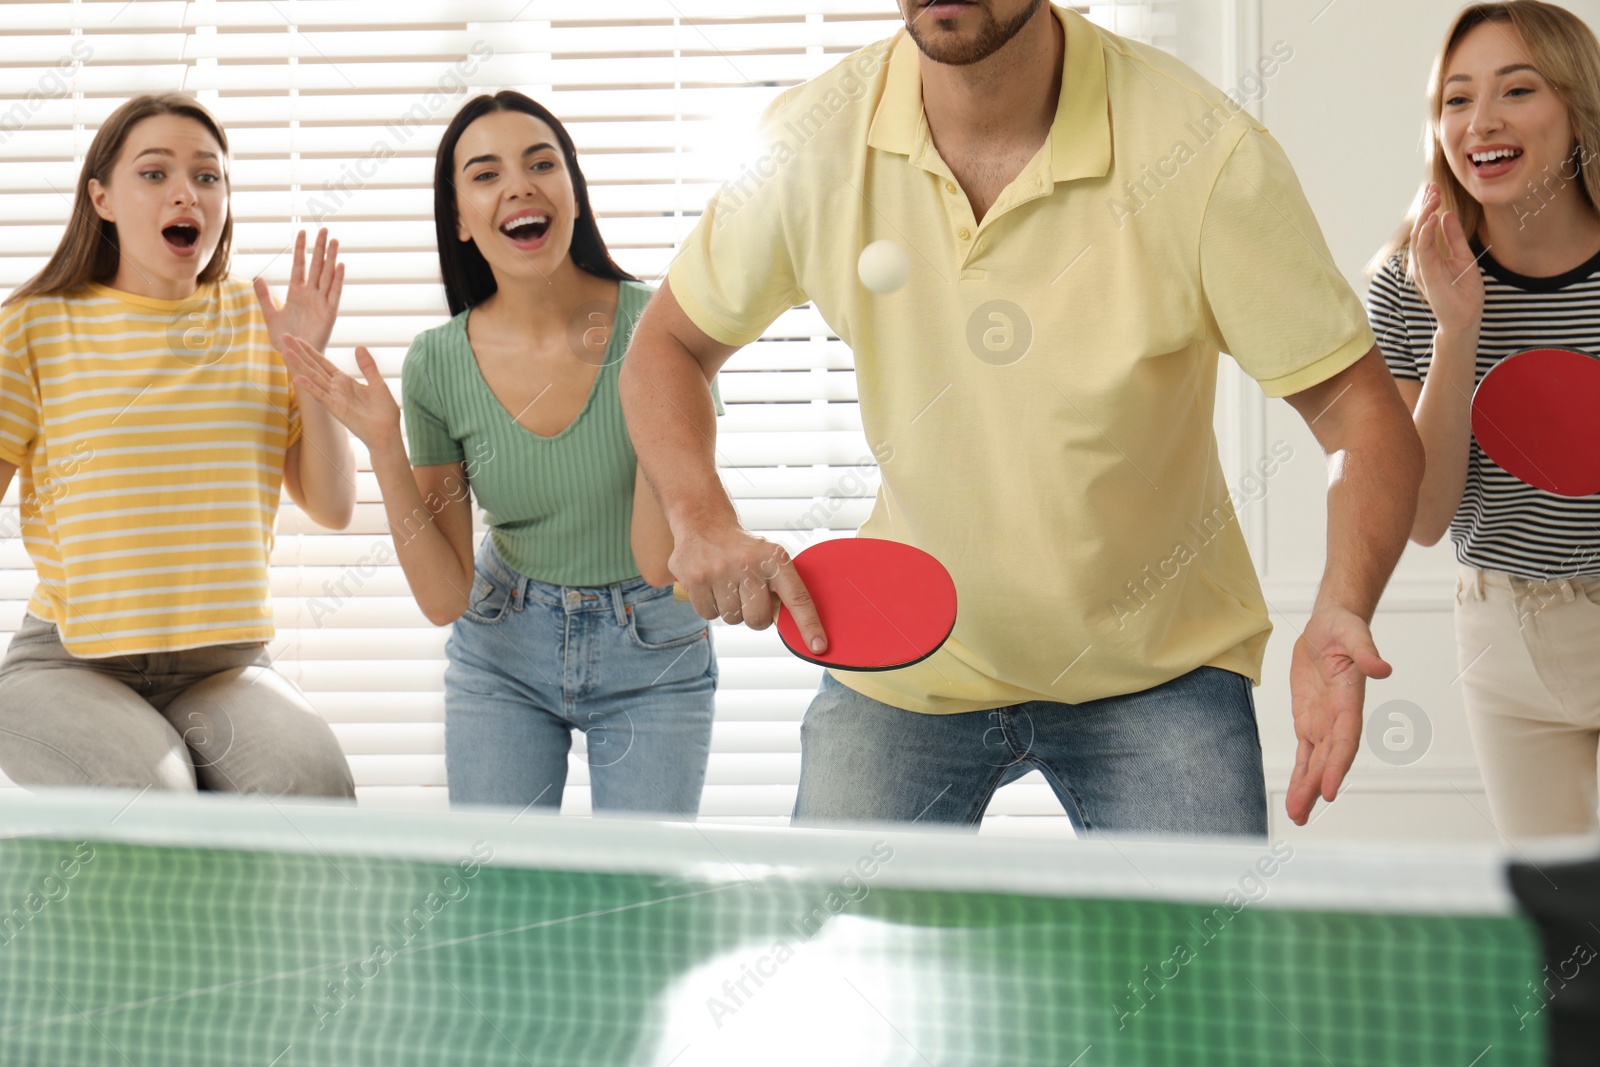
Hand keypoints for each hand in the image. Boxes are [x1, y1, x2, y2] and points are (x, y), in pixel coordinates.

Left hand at [254, 229, 343, 354]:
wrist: (295, 355)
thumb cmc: (284, 338)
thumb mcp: (270, 315)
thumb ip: (264, 296)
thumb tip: (257, 277)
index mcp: (296, 292)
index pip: (300, 265)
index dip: (300, 249)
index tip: (302, 232)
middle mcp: (311, 294)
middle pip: (317, 266)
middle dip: (320, 248)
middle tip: (324, 229)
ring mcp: (321, 302)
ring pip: (327, 275)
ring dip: (331, 258)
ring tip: (334, 241)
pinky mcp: (330, 313)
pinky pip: (334, 293)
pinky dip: (338, 279)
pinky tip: (340, 265)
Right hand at [280, 336, 399, 451]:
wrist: (388, 433)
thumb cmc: (384, 412)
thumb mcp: (378, 383)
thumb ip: (368, 366)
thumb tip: (359, 346)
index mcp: (345, 381)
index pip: (323, 362)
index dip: (310, 351)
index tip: (297, 339)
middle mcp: (336, 388)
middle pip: (314, 366)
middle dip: (299, 352)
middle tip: (284, 337)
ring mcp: (334, 398)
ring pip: (313, 378)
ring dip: (299, 365)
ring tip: (284, 351)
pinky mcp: (336, 409)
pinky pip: (321, 396)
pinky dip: (309, 387)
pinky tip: (297, 378)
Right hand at [670, 526, 826, 651]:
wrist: (704, 522)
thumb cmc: (743, 550)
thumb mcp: (768, 558)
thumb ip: (780, 588)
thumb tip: (793, 626)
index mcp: (774, 558)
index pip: (797, 597)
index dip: (808, 624)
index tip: (818, 646)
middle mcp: (748, 564)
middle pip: (758, 619)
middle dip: (755, 616)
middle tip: (748, 598)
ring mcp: (719, 571)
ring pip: (732, 619)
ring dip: (731, 609)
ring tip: (727, 584)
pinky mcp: (695, 579)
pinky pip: (709, 615)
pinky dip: (711, 606)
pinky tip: (711, 585)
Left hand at [1285, 605, 1392, 825]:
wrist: (1330, 626)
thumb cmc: (1344, 629)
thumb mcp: (1354, 634)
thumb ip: (1366, 652)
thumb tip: (1383, 668)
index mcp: (1350, 702)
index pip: (1345, 741)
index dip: (1336, 766)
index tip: (1328, 790)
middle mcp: (1339, 718)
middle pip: (1327, 759)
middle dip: (1315, 786)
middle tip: (1302, 813)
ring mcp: (1323, 722)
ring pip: (1314, 761)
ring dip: (1306, 787)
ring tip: (1297, 815)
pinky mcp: (1308, 720)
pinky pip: (1304, 752)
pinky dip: (1300, 772)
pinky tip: (1296, 794)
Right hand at [1409, 184, 1483, 334]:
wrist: (1466, 318)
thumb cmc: (1464, 293)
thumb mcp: (1463, 257)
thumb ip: (1454, 238)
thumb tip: (1446, 215)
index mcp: (1430, 256)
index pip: (1426, 228)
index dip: (1428, 208)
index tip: (1434, 190)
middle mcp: (1423, 261)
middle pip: (1419, 228)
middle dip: (1425, 207)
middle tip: (1432, 188)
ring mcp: (1423, 268)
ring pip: (1418, 236)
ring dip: (1424, 215)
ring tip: (1433, 198)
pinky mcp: (1427, 275)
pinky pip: (1423, 250)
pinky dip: (1426, 232)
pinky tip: (1433, 217)